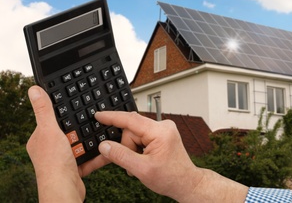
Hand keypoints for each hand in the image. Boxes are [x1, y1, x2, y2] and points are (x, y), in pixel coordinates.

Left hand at [26, 85, 109, 201]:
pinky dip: (98, 154)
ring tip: (100, 135)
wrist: (65, 189)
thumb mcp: (49, 130)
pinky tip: (105, 148)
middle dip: (80, 128)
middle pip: (70, 131)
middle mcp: (50, 149)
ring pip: (81, 144)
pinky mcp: (75, 168)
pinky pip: (89, 157)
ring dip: (91, 141)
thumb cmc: (53, 164)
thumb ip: (44, 110)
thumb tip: (34, 90)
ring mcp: (63, 159)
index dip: (63, 113)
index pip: (51, 120)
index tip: (75, 108)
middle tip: (91, 122)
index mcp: (40, 139)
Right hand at [95, 111, 247, 201]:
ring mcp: (163, 130)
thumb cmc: (171, 177)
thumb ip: (121, 156)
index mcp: (160, 131)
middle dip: (128, 148)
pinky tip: (145, 160)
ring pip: (134, 136)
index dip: (112, 117)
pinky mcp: (161, 134)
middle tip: (133, 164)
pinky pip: (141, 138)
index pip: (131, 120)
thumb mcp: (141, 169)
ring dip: (133, 151)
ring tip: (142, 164)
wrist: (186, 183)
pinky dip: (138, 150)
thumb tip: (104, 146)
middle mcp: (163, 126)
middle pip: (131, 131)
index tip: (99, 115)